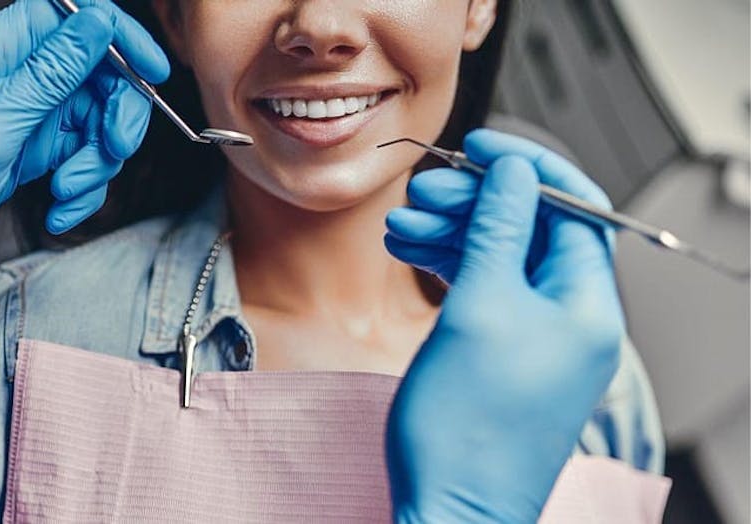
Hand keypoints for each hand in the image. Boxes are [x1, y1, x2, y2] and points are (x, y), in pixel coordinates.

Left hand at [0, 0, 168, 305]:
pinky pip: (81, 157)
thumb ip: (52, 71)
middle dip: (115, 117)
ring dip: (94, 164)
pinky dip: (80, 188)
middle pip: (99, 74)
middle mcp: (17, 74)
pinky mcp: (35, 146)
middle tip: (112, 150)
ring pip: (96, 122)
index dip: (119, 37)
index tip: (151, 73)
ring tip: (65, 191)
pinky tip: (57, 209)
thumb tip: (100, 22)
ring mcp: (29, 111)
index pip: (75, 15)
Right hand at [383, 129, 624, 521]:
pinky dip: (448, 266)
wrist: (448, 508)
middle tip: (424, 191)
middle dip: (476, 202)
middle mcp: (570, 318)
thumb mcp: (480, 308)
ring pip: (499, 257)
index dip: (527, 167)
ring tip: (400, 226)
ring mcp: (537, 337)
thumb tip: (513, 173)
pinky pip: (484, 290)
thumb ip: (498, 231)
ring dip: (452, 233)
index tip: (480, 146)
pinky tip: (410, 253)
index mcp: (586, 305)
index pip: (573, 207)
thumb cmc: (467, 430)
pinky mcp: (504, 352)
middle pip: (530, 229)